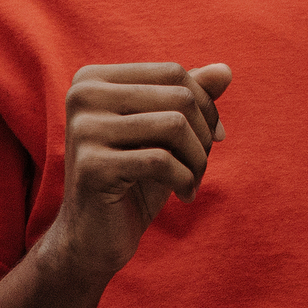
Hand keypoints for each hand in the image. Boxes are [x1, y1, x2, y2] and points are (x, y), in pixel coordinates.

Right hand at [43, 61, 230, 284]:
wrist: (92, 237)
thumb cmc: (132, 179)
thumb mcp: (164, 135)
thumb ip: (188, 98)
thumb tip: (224, 70)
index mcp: (92, 79)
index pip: (173, 73)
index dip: (205, 106)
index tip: (212, 139)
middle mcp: (82, 95)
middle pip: (178, 97)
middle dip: (204, 135)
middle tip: (200, 165)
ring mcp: (83, 130)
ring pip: (174, 126)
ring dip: (199, 160)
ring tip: (193, 180)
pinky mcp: (92, 166)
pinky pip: (162, 161)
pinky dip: (186, 180)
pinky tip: (184, 195)